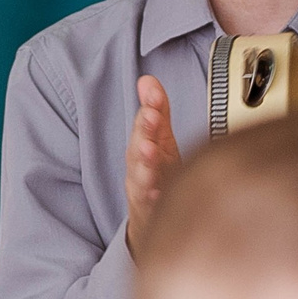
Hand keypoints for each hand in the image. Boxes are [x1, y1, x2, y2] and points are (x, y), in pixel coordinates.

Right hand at [124, 75, 180, 246]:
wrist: (149, 219)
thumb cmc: (157, 174)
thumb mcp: (159, 139)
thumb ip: (157, 110)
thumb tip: (147, 79)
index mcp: (145, 145)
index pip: (146, 123)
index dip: (150, 108)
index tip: (155, 95)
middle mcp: (140, 166)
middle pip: (138, 146)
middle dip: (144, 130)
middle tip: (152, 115)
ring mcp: (143, 189)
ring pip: (141, 175)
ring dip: (144, 162)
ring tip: (150, 151)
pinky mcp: (150, 211)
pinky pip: (150, 206)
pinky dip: (153, 199)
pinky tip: (158, 194)